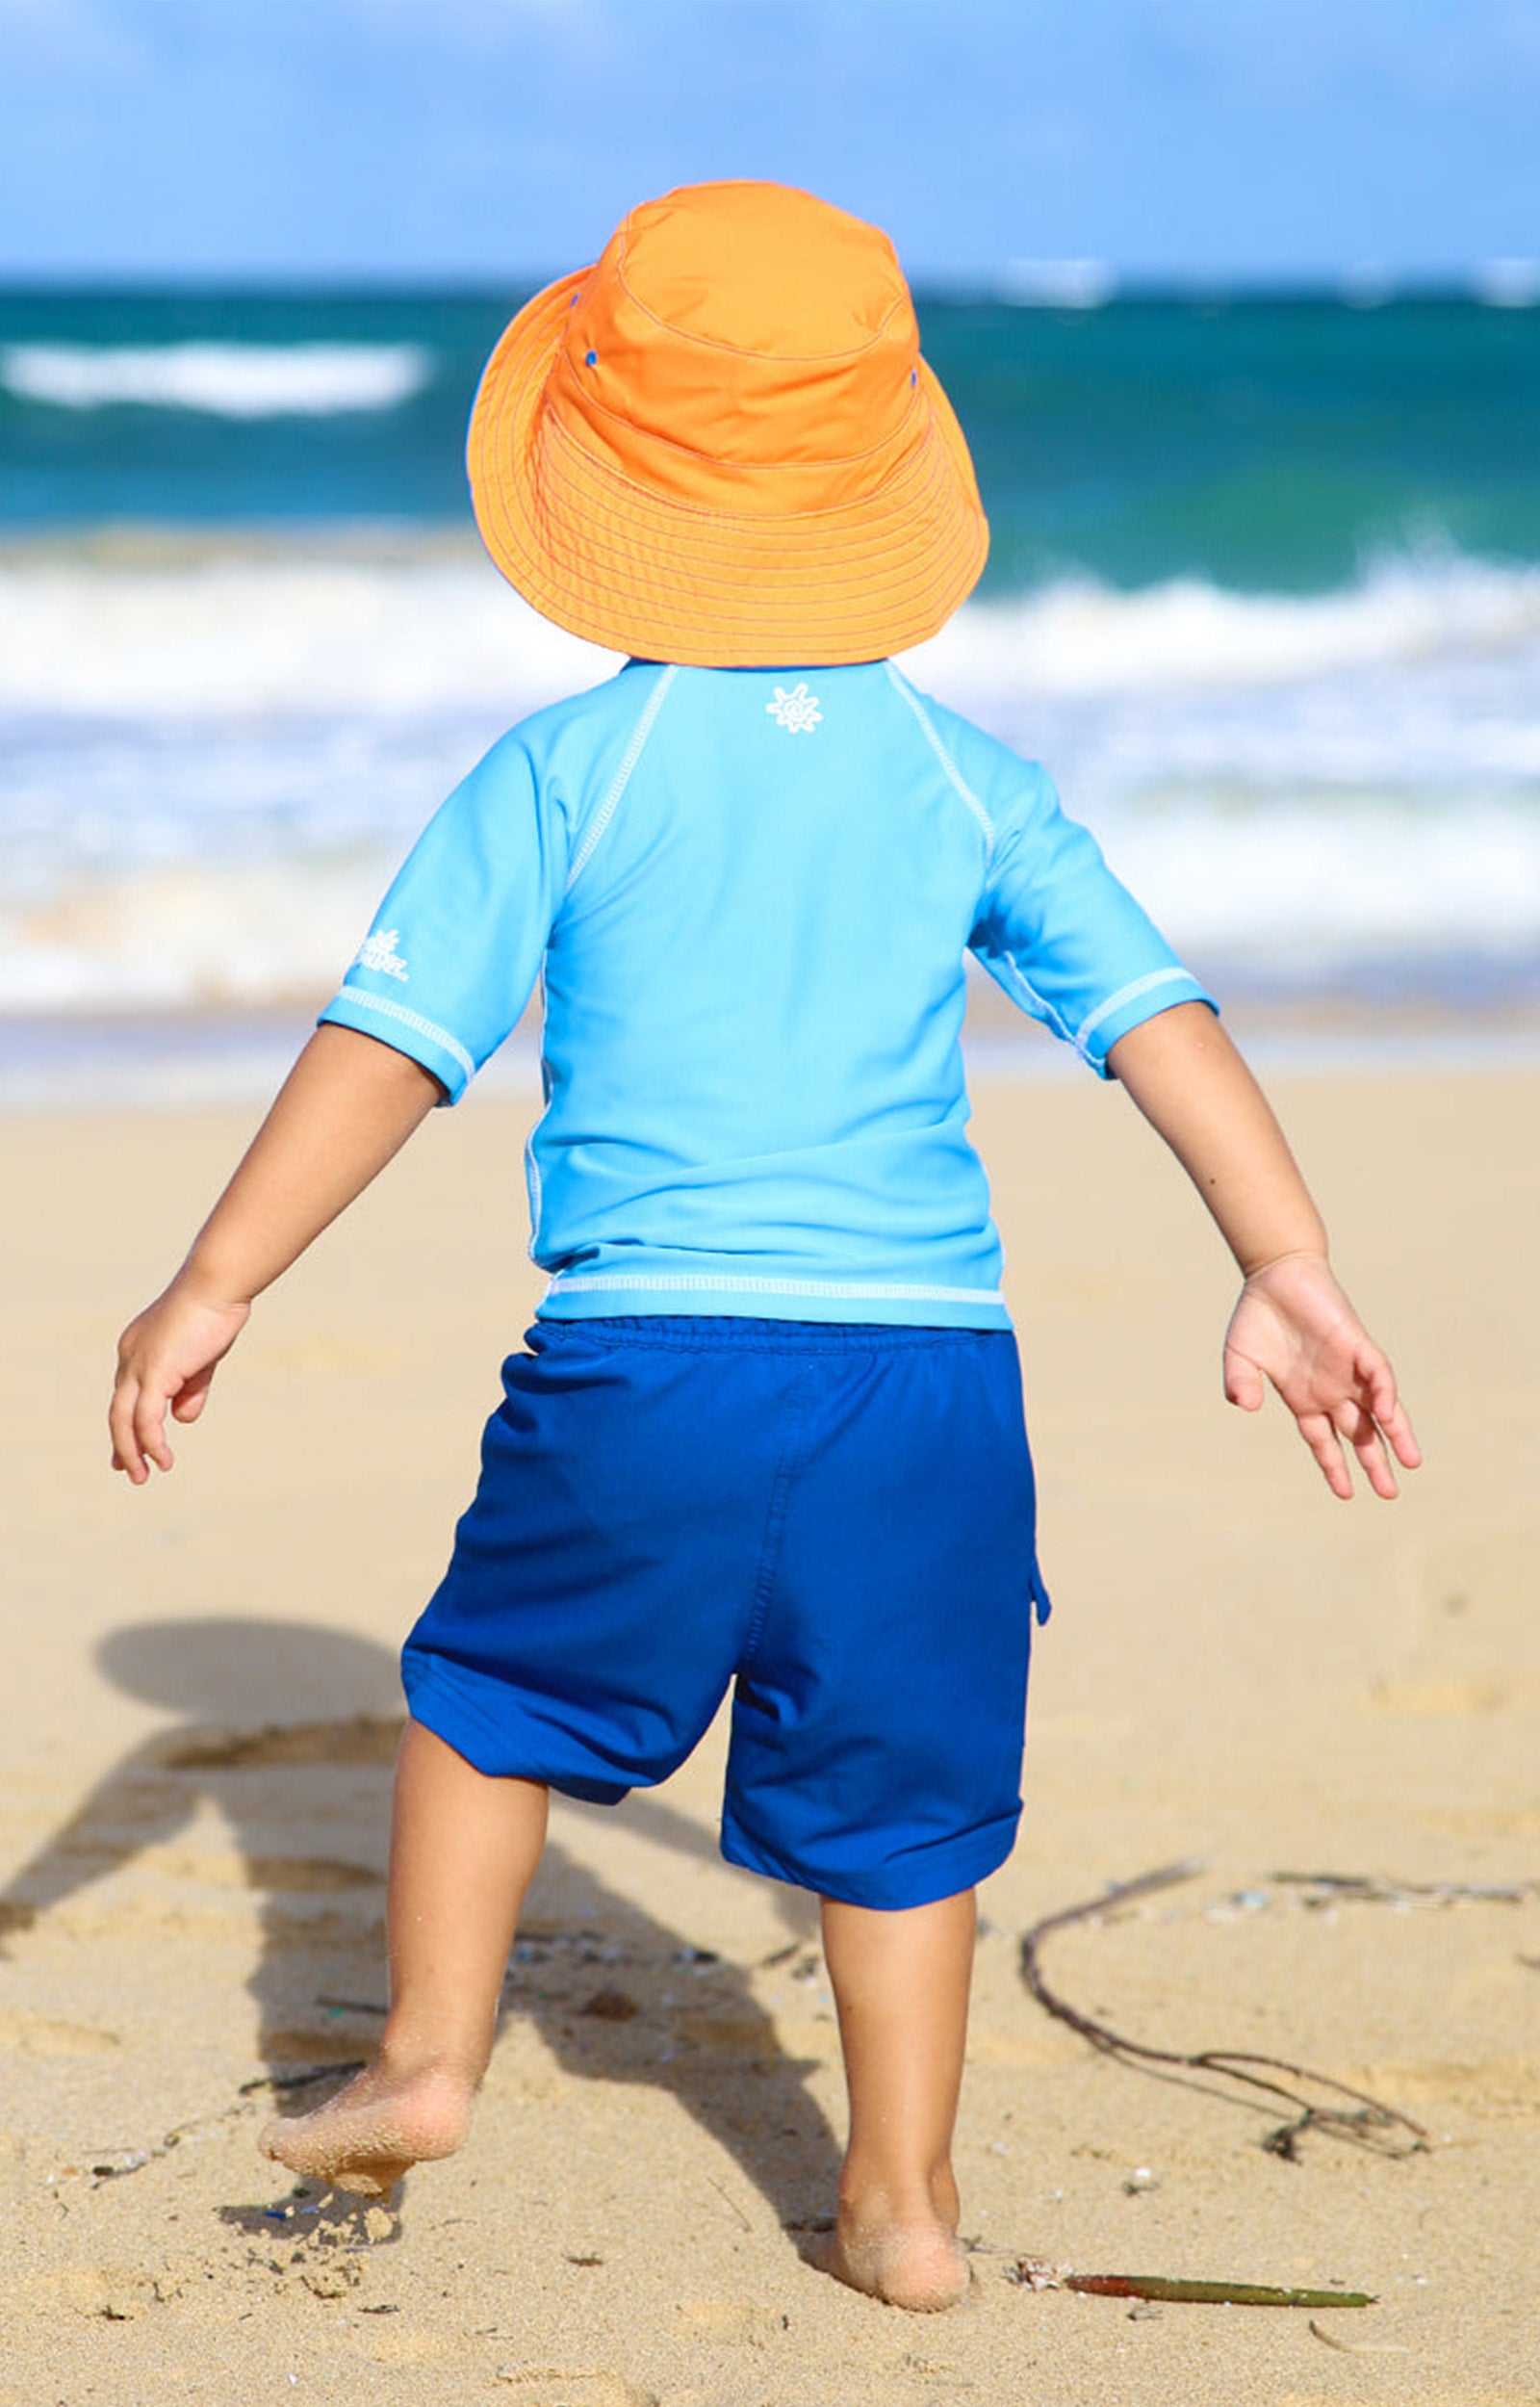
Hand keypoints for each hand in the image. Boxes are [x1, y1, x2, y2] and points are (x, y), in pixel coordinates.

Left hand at [109, 1275, 250, 1483]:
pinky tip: (163, 1459)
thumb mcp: (201, 1359)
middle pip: (117, 1411)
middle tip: (126, 1469)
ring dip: (132, 1451)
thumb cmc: (213, 1312)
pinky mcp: (153, 1374)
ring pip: (123, 1420)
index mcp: (136, 1351)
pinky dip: (151, 1442)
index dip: (128, 1424)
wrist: (216, 1287)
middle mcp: (129, 1359)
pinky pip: (145, 1418)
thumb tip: (182, 1419)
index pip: (126, 1396)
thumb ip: (191, 1388)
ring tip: (142, 1476)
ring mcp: (137, 1366)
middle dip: (121, 1443)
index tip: (135, 1448)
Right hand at [1222, 1253, 1421, 1500]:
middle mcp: (1330, 1389)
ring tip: (1411, 1462)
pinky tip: (1389, 1413)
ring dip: (1394, 1434)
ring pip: (1378, 1409)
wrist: (1275, 1274)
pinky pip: (1378, 1373)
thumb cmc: (1257, 1316)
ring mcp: (1346, 1369)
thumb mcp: (1239, 1357)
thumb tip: (1244, 1406)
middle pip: (1358, 1433)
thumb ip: (1239, 1383)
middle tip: (1390, 1493)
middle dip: (1374, 1462)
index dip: (1334, 1467)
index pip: (1324, 1441)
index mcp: (1304, 1398)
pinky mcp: (1356, 1343)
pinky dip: (1385, 1393)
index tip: (1346, 1494)